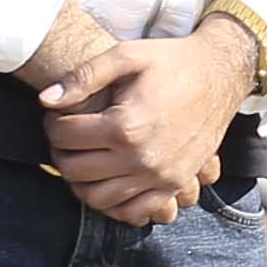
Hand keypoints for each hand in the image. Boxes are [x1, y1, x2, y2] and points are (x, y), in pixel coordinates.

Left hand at [36, 29, 250, 223]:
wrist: (220, 75)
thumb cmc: (171, 61)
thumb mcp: (126, 55)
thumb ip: (83, 76)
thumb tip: (45, 100)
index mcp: (126, 125)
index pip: (64, 137)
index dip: (51, 124)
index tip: (56, 114)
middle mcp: (142, 158)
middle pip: (75, 171)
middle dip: (59, 153)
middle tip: (63, 138)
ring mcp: (160, 176)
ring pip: (98, 198)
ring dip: (80, 181)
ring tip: (82, 158)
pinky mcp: (174, 184)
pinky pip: (133, 211)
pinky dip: (113, 204)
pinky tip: (107, 181)